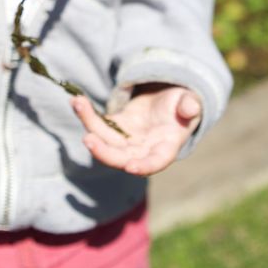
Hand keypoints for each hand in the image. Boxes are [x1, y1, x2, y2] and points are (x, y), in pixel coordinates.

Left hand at [71, 83, 202, 175]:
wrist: (167, 102)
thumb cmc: (182, 104)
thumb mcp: (189, 102)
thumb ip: (189, 106)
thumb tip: (190, 108)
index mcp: (165, 148)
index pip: (155, 162)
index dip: (143, 166)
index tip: (129, 166)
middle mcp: (142, 150)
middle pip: (121, 158)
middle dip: (104, 152)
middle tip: (88, 139)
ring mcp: (126, 141)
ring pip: (105, 141)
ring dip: (90, 126)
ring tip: (78, 104)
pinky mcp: (114, 128)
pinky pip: (98, 125)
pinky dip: (86, 115)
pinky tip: (77, 101)